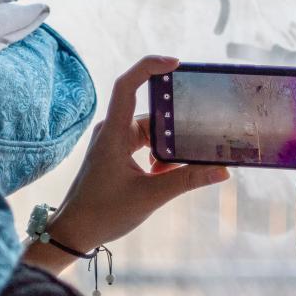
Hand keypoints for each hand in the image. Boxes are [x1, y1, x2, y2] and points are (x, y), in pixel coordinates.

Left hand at [46, 55, 228, 253]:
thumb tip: (222, 171)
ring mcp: (112, 143)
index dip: (150, 67)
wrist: (73, 232)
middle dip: (175, 126)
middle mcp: (111, 131)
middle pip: (150, 114)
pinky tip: (169, 175)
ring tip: (189, 161)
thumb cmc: (103, 213)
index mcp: (114, 133)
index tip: (176, 63)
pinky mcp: (114, 155)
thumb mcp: (151, 196)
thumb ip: (188, 181)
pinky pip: (143, 145)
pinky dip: (159, 157)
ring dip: (168, 147)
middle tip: (202, 134)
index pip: (128, 85)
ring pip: (149, 133)